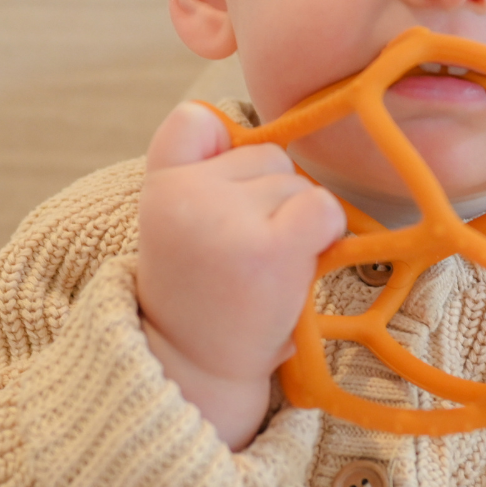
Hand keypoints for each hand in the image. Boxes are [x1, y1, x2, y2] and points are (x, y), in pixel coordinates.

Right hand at [137, 102, 344, 449]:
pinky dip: (325, 232)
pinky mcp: (270, 248)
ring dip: (297, 224)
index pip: (194, 120)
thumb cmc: (198, 288)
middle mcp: (186, 194)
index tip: (216, 202)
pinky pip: (323, 207)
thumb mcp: (176, 220)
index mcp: (159, 183)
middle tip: (241, 255)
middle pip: (268, 156)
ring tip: (262, 271)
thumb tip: (236, 117)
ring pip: (299, 184)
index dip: (220, 150)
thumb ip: (196, 166)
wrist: (195, 369)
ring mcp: (228, 219)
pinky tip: (297, 263)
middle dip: (270, 199)